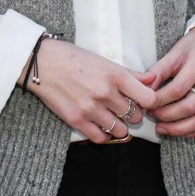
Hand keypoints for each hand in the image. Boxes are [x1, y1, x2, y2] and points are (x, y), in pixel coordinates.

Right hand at [24, 39, 160, 142]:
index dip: (150, 102)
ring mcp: (91, 108)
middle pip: (136, 116)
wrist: (42, 63)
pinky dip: (104, 134)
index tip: (145, 102)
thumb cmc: (73, 58)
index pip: (148, 98)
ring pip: (121, 130)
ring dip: (120, 126)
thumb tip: (153, 80)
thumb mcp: (104, 61)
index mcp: (115, 75)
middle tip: (125, 108)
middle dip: (133, 114)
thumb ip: (130, 73)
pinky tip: (100, 125)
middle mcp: (105, 93)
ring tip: (112, 117)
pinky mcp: (77, 120)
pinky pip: (101, 138)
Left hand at [146, 23, 194, 139]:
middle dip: (169, 116)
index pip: (179, 88)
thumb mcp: (175, 51)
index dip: (160, 100)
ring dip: (182, 129)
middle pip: (192, 105)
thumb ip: (159, 70)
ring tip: (164, 128)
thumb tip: (143, 90)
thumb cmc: (194, 45)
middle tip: (154, 117)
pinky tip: (186, 133)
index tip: (147, 104)